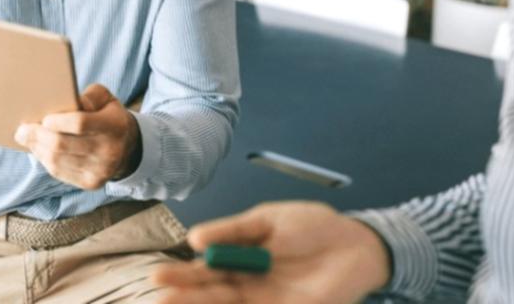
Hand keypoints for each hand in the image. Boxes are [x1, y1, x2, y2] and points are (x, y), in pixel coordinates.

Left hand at [14, 84, 140, 189]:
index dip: (58, 122)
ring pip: (57, 161)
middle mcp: (109, 151)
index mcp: (114, 127)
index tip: (43, 118)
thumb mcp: (106, 99)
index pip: (80, 124)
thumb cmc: (109, 117)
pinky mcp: (91, 183)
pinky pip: (60, 173)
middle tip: (22, 130)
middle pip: (62, 145)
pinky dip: (45, 160)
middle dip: (38, 136)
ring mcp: (100, 171)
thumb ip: (89, 96)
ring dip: (37, 149)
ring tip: (27, 138)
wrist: (128, 149)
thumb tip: (67, 103)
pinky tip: (38, 150)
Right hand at [151, 202, 391, 303]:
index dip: (182, 275)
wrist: (355, 242)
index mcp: (240, 258)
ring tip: (170, 303)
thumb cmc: (313, 226)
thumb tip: (195, 238)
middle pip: (210, 293)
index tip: (158, 276)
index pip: (205, 270)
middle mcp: (248, 284)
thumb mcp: (268, 219)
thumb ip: (234, 230)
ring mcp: (266, 300)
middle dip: (184, 295)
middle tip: (159, 296)